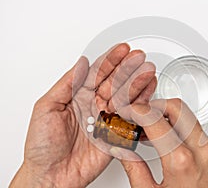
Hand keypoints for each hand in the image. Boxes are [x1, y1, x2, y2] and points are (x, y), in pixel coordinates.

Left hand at [10, 43, 156, 187]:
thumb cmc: (42, 145)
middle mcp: (94, 105)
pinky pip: (131, 117)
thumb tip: (81, 63)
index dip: (110, 60)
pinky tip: (147, 92)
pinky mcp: (116, 134)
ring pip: (125, 97)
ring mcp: (106, 119)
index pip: (97, 73)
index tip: (122, 50)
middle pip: (114, 82)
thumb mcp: (46, 107)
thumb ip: (67, 84)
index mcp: (78, 96)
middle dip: (127, 68)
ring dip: (137, 83)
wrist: (51, 175)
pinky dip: (141, 104)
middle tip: (140, 57)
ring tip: (148, 71)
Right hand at [116, 99, 207, 187]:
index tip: (127, 112)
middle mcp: (202, 150)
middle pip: (177, 107)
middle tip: (140, 113)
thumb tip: (122, 150)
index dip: (136, 111)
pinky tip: (167, 140)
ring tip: (150, 129)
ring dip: (167, 116)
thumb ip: (134, 169)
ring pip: (188, 116)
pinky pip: (196, 130)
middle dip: (155, 104)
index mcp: (182, 161)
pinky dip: (179, 128)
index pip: (154, 119)